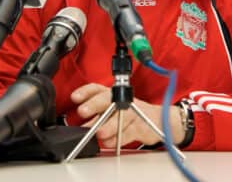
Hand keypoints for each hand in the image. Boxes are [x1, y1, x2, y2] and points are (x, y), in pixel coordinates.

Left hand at [70, 83, 184, 147]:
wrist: (157, 120)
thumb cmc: (131, 114)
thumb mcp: (112, 112)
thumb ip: (97, 117)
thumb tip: (82, 125)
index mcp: (112, 94)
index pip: (97, 88)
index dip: (85, 92)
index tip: (74, 98)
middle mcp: (121, 100)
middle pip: (106, 98)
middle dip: (93, 104)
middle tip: (82, 111)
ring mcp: (132, 112)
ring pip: (119, 117)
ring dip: (107, 125)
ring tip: (98, 132)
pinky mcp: (141, 126)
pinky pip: (128, 132)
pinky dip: (118, 139)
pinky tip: (109, 142)